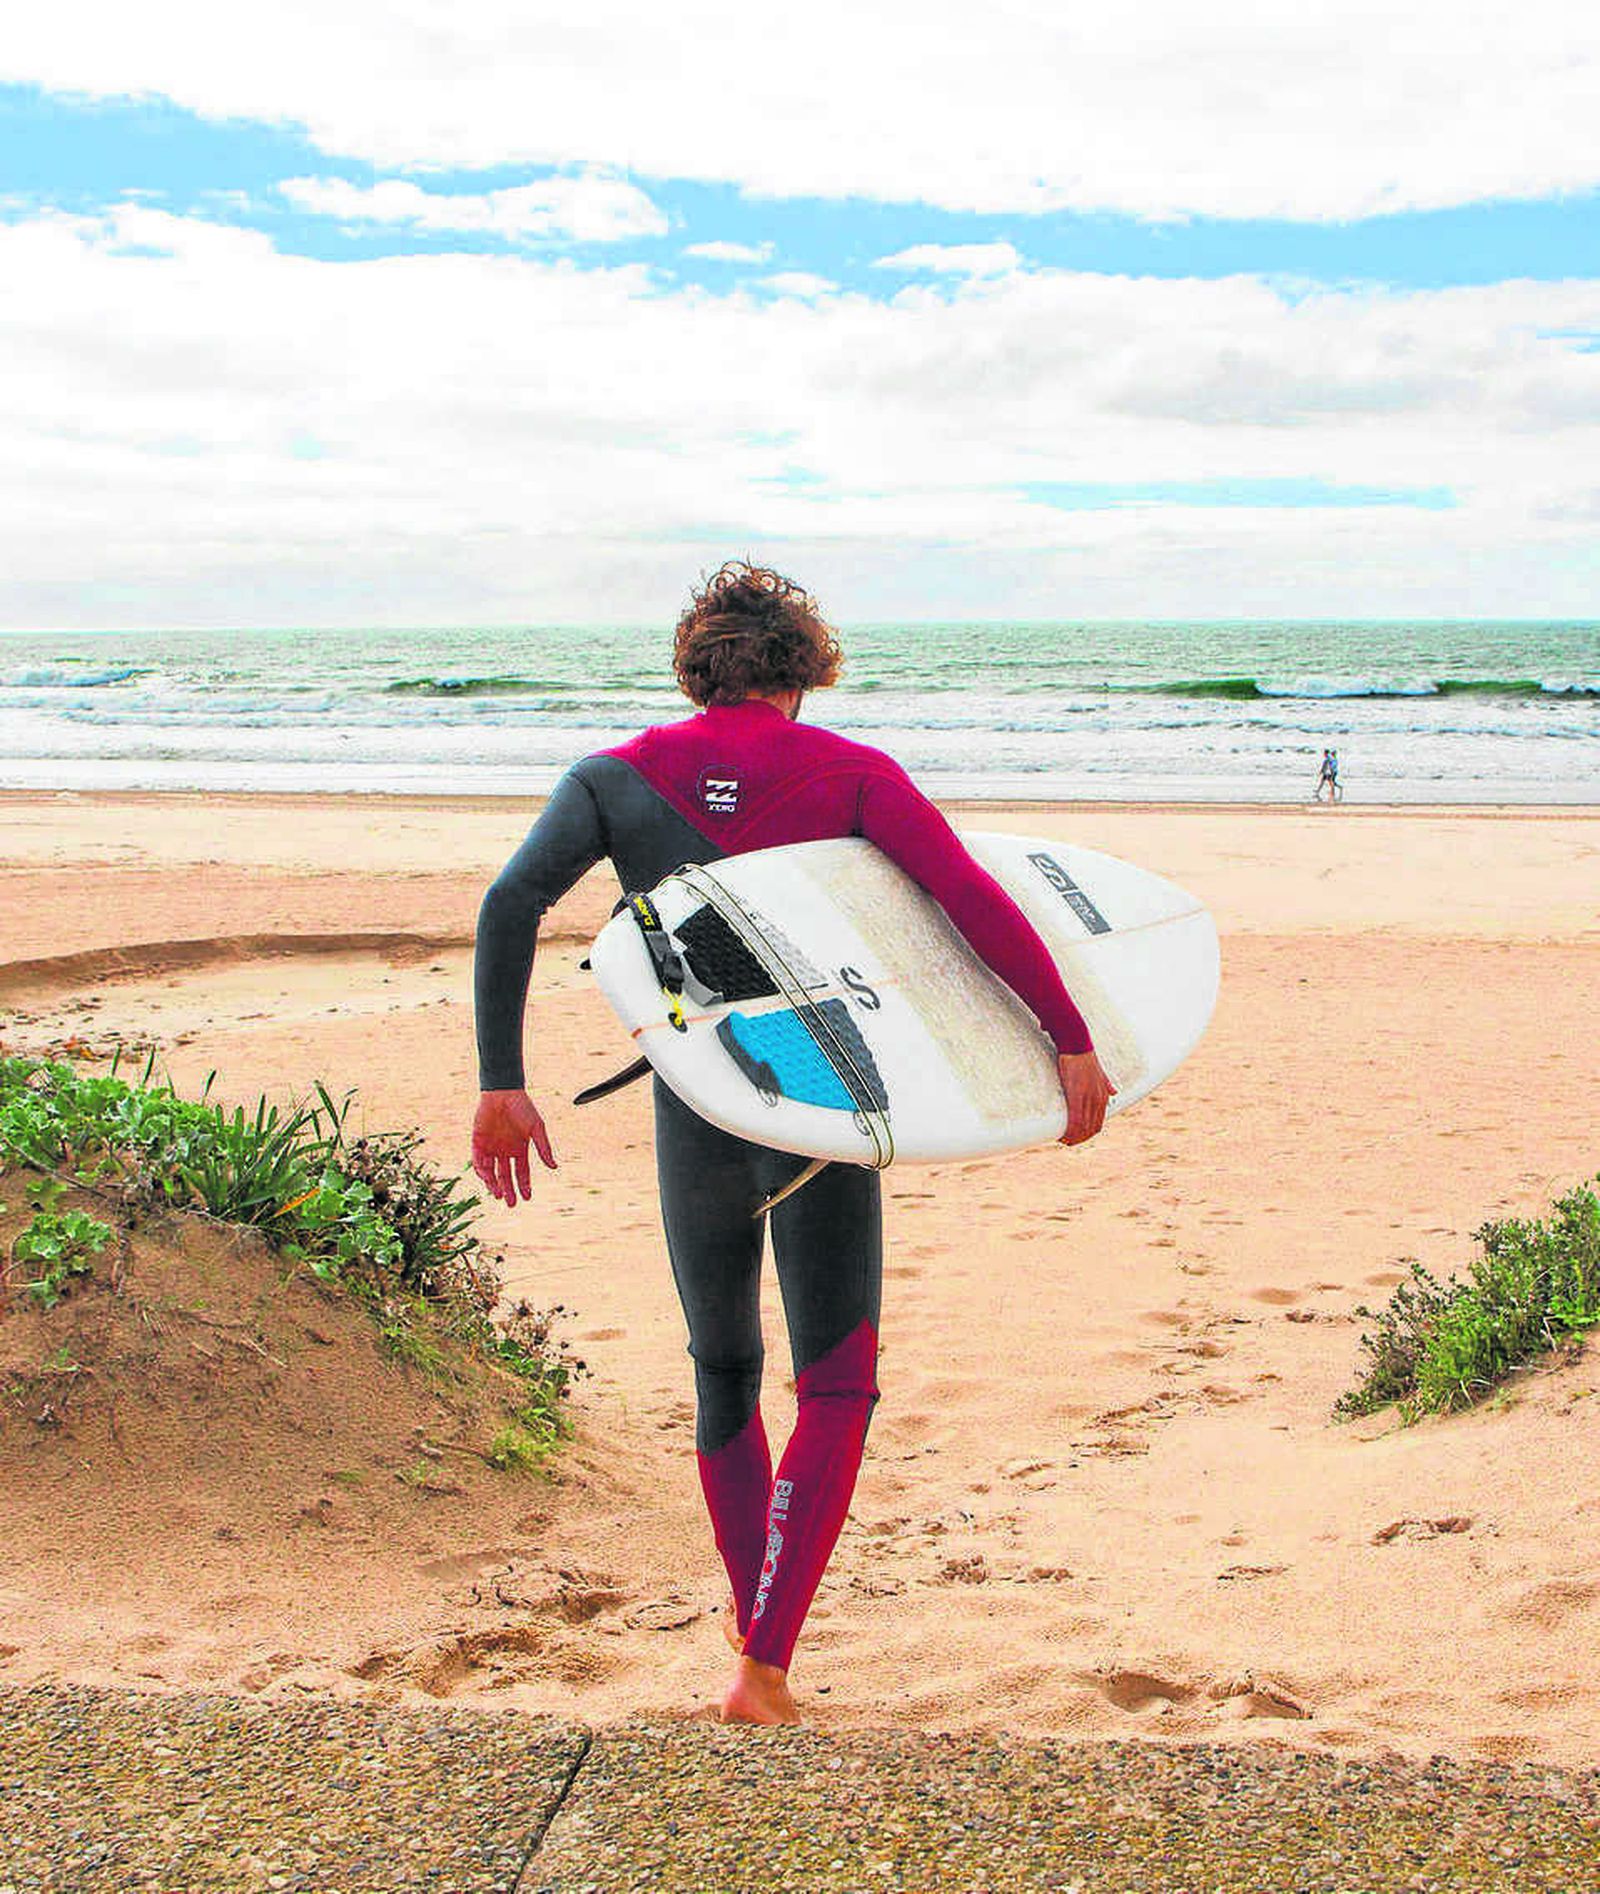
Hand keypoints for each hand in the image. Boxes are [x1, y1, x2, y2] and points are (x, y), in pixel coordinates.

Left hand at [472, 1089, 556, 1205]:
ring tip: (498, 1195)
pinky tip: (487, 1178)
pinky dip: (481, 1171)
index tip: (527, 1198)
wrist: (502, 1093)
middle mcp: (505, 1151)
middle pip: (506, 1176)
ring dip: (494, 1184)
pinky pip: (478, 1161)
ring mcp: (491, 1148)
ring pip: (491, 1172)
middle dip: (508, 1191)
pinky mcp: (478, 1142)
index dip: (524, 1185)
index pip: (522, 1172)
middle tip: (511, 1204)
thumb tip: (554, 1167)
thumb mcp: (537, 1128)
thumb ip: (544, 1148)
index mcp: (520, 1149)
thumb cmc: (522, 1108)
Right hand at [1057, 1050, 1115, 1145]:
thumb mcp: (1101, 1073)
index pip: (1098, 1124)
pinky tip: (1062, 1135)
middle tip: (1066, 1141)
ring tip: (1062, 1140)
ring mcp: (1088, 1098)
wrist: (1077, 1045)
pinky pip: (1075, 1120)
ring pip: (1083, 1128)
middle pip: (1092, 1129)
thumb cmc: (1084, 1057)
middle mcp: (1098, 1100)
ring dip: (1073, 1138)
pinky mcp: (1077, 1096)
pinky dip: (1069, 1131)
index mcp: (1103, 1096)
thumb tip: (1115, 1092)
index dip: (1087, 1134)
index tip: (1075, 1137)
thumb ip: (1107, 1084)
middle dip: (1080, 1139)